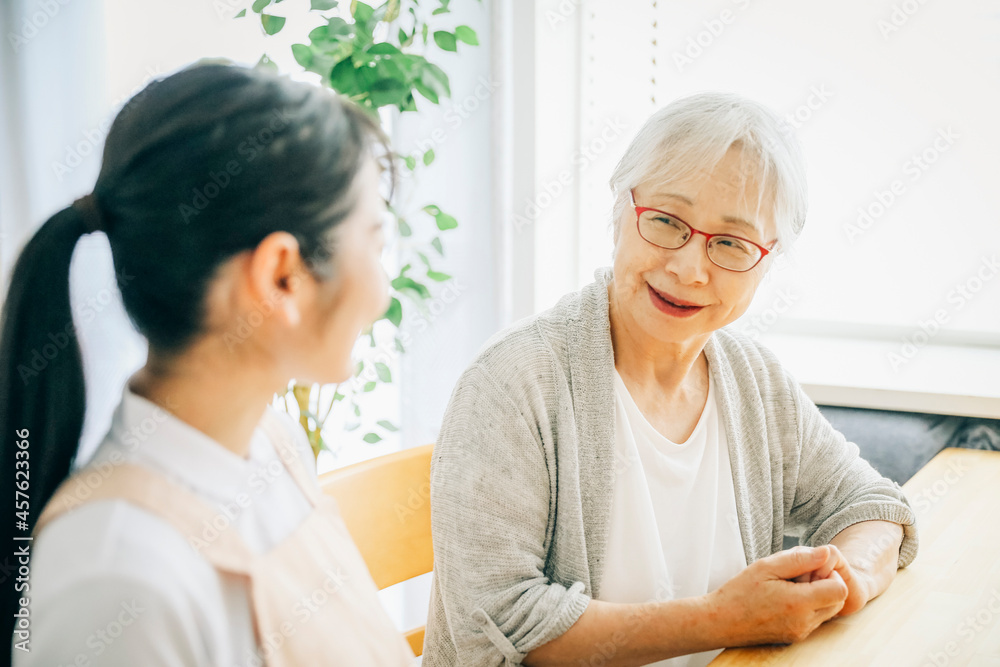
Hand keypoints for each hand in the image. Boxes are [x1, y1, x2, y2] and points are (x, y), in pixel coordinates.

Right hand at [707, 546, 848, 645]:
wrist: (720, 621)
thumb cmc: (739, 592)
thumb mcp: (766, 566)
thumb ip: (799, 559)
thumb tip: (826, 552)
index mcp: (798, 603)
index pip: (840, 589)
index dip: (831, 574)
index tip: (812, 567)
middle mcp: (804, 622)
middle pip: (838, 601)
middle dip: (827, 585)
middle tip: (801, 575)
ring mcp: (800, 632)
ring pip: (828, 611)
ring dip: (818, 596)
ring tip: (791, 586)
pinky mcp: (795, 637)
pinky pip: (814, 620)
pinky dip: (808, 607)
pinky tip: (786, 598)